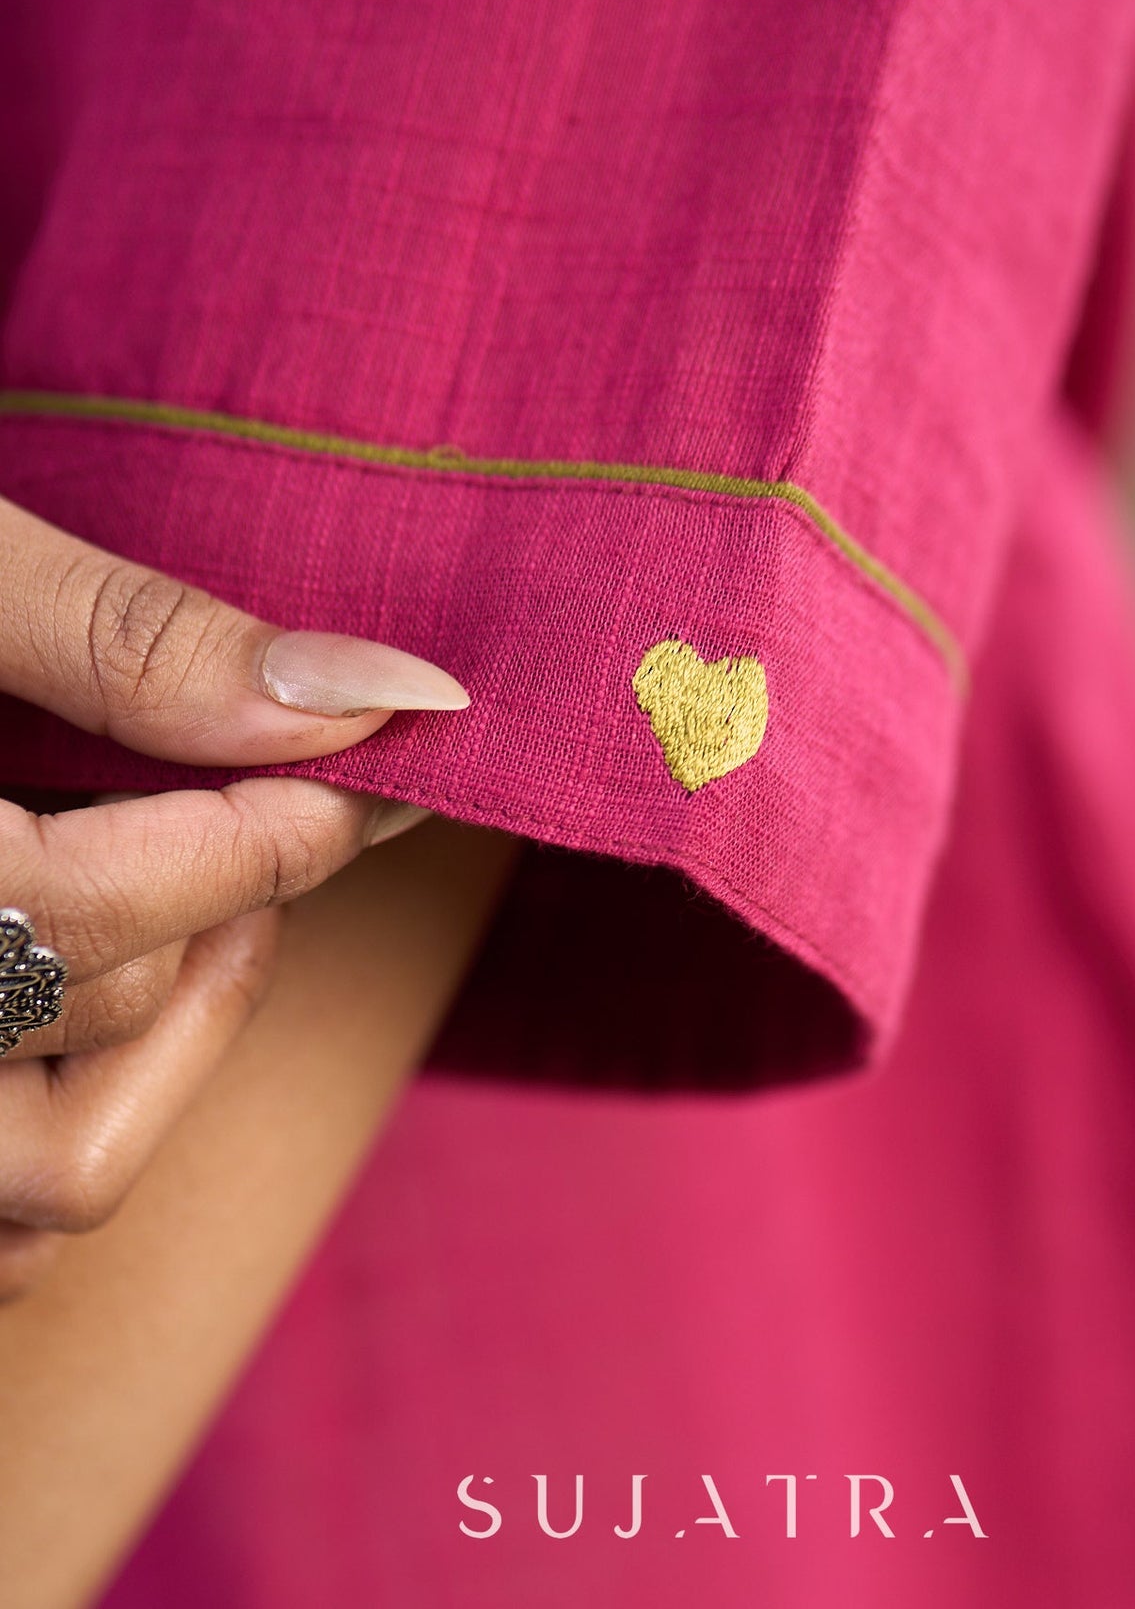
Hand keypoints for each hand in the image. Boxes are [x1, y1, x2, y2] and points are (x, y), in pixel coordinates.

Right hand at [0, 494, 468, 1290]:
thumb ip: (115, 636)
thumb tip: (367, 693)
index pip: (95, 912)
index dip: (269, 834)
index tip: (388, 761)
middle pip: (94, 1042)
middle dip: (218, 915)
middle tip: (294, 804)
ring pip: (53, 1178)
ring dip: (160, 1040)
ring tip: (190, 897)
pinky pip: (12, 1206)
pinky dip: (82, 1113)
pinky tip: (105, 980)